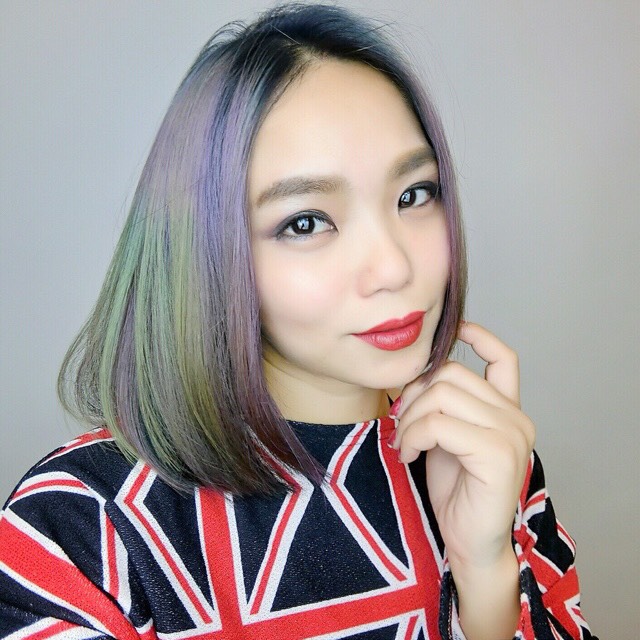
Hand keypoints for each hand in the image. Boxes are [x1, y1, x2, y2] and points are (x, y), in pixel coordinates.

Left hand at [391, 321, 534, 569]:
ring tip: (403, 443)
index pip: (504, 358)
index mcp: (507, 410)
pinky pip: (439, 424)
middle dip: (414, 394)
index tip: (458, 329)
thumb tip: (418, 375)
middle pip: (452, 373)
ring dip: (410, 418)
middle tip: (400, 425)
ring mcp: (511, 435)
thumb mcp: (448, 437)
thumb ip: (446, 406)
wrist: (470, 541)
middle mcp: (516, 418)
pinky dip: (412, 436)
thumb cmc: (456, 490)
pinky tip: (407, 455)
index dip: (480, 337)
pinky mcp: (498, 455)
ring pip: (442, 394)